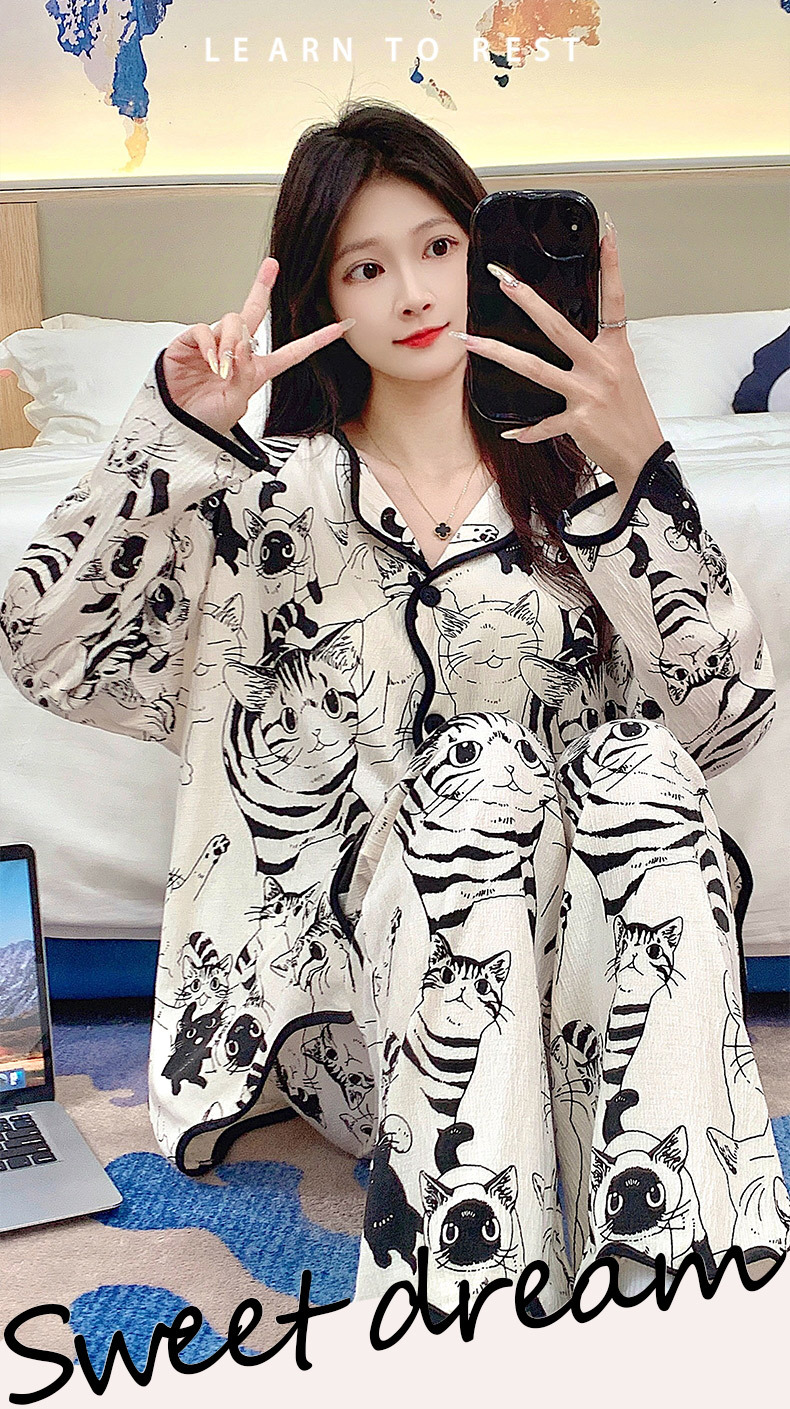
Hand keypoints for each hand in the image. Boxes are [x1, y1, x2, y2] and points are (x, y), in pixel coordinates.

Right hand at [162, 256, 354, 437]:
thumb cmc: (204, 421)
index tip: (339, 328)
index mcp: (255, 371)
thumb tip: (241, 347)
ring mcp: (213, 345)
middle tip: (271, 266)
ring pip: (232, 323)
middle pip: (253, 313)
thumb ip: (244, 375)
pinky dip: (210, 345)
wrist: (175, 425)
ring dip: (232, 342)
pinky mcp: (190, 343)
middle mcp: (236, 353)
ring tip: (224, 367)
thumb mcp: (236, 403)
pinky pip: (204, 331)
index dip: (316, 341)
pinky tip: (209, 362)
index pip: (291, 352)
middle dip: (261, 286)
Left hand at [453, 219, 664, 489]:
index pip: (614, 299)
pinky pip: (543, 424)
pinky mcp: (579, 420)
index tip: (606, 230)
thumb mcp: (621, 374)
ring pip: (536, 368)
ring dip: (498, 354)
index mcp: (615, 350)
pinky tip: (511, 431)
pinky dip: (527, 430)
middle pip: (558, 326)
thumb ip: (596, 354)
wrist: (644, 456)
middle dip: (526, 300)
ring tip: (470, 341)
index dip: (612, 264)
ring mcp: (588, 393)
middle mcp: (602, 366)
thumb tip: (565, 342)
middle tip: (502, 279)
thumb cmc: (631, 415)